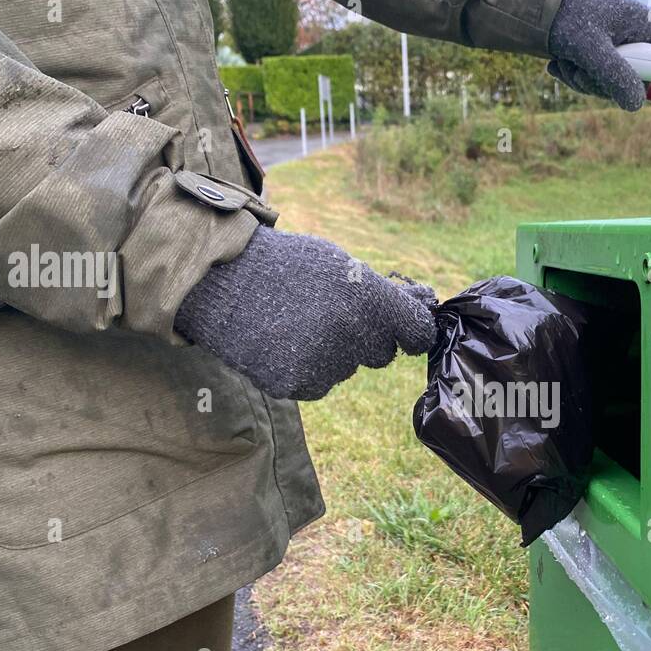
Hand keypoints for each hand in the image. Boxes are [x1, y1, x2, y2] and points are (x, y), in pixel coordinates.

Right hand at [175, 226, 437, 400]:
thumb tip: (429, 306)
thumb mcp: (341, 265)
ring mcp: (323, 364)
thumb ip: (386, 293)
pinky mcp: (297, 385)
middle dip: (365, 336)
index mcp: (369, 299)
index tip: (402, 327)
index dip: (411, 329)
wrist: (222, 282)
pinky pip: (320, 383)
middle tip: (328, 311)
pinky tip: (284, 342)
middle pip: (382, 352)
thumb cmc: (290, 267)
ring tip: (298, 322)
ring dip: (333, 352)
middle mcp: (351, 334)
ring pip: (348, 368)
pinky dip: (307, 367)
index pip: (416, 331)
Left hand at [546, 0, 650, 111]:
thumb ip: (615, 75)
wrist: (535, 7)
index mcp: (648, 28)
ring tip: (567, 59)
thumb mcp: (591, 47)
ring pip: (617, 88)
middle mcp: (640, 43)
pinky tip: (560, 61)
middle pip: (647, 82)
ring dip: (587, 81)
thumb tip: (639, 106)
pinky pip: (599, 87)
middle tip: (583, 69)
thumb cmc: (568, 15)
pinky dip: (577, 78)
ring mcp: (623, 54)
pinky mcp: (606, 63)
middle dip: (610, 84)